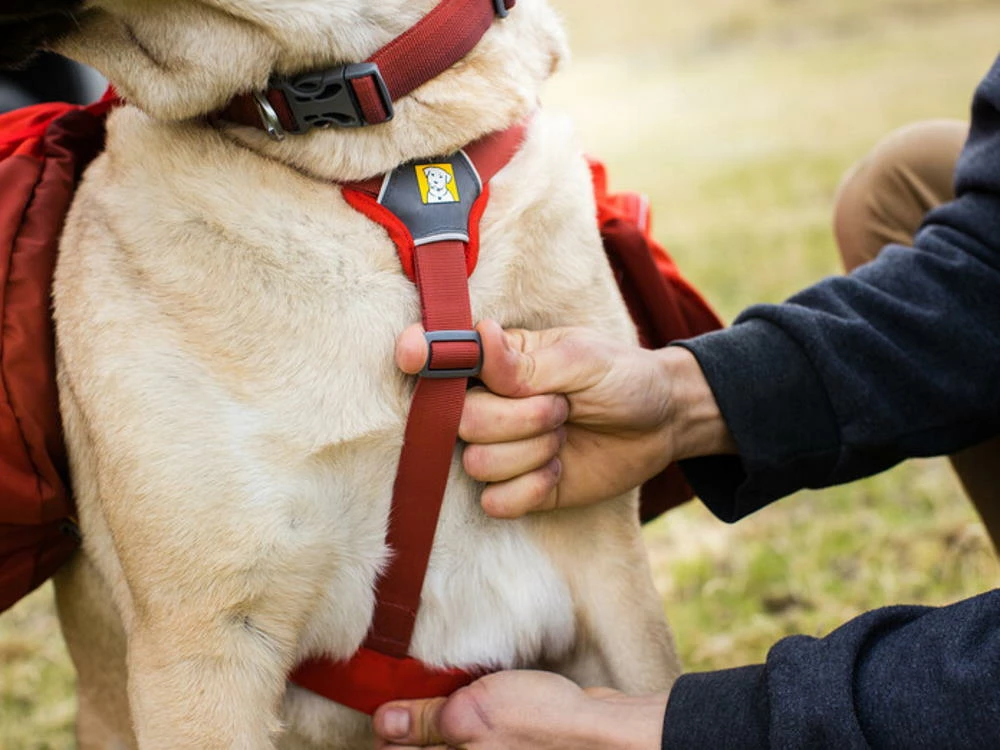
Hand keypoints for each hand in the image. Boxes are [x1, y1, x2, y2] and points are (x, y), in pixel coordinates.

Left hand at [372, 670, 666, 748]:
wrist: (602, 733)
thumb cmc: (540, 727)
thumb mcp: (472, 715)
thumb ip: (425, 721)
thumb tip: (383, 723)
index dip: (390, 730)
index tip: (389, 703)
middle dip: (413, 725)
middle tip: (415, 691)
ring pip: (449, 743)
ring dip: (440, 718)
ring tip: (443, 690)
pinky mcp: (509, 747)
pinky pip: (473, 738)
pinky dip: (467, 718)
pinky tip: (473, 694)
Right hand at [396, 320, 734, 517]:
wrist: (661, 425)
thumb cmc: (621, 378)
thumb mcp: (582, 359)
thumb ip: (527, 362)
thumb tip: (482, 336)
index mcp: (498, 361)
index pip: (444, 359)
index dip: (424, 358)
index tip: (413, 357)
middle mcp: (489, 404)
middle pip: (460, 420)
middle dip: (518, 418)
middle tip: (561, 408)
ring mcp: (500, 448)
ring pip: (477, 461)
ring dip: (532, 452)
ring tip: (564, 435)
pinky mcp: (517, 489)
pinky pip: (496, 501)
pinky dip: (532, 489)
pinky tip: (559, 472)